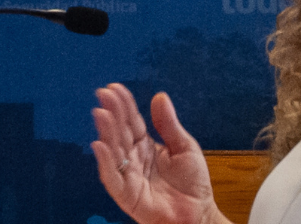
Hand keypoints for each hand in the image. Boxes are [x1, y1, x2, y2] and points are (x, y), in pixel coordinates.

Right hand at [91, 84, 228, 223]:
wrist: (200, 214)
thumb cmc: (193, 184)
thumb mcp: (184, 147)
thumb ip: (169, 124)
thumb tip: (159, 97)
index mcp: (146, 146)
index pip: (131, 122)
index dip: (123, 106)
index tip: (114, 88)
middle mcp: (134, 159)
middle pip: (120, 133)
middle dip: (112, 113)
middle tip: (103, 94)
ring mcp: (129, 176)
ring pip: (114, 151)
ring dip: (106, 132)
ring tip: (101, 113)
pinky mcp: (127, 194)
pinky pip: (112, 178)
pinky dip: (105, 162)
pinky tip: (100, 145)